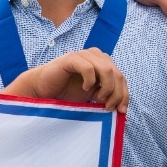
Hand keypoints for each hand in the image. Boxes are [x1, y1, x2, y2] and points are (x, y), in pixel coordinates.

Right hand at [7, 49, 128, 110]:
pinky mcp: (71, 58)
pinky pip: (89, 68)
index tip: (121, 111)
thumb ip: (107, 96)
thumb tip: (123, 109)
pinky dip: (90, 81)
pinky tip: (85, 89)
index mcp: (103, 63)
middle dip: (117, 93)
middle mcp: (95, 56)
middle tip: (108, 107)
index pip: (121, 77)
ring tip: (98, 99)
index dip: (124, 94)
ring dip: (107, 88)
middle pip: (117, 74)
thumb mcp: (92, 96)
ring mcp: (84, 55)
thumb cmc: (67, 93)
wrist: (42, 90)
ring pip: (107, 70)